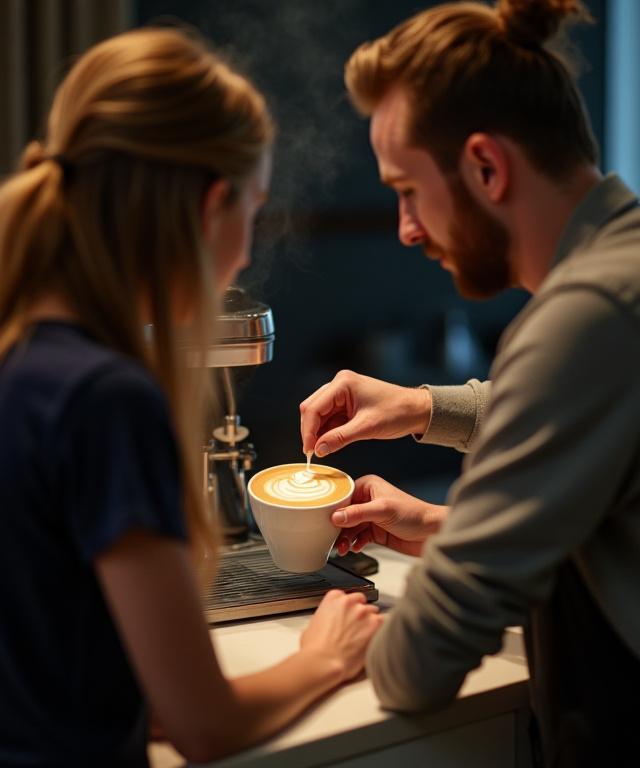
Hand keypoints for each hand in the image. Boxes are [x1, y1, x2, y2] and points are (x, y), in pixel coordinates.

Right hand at [300, 369, 431, 456]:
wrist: (416, 410)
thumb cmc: (397, 412)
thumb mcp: (367, 427)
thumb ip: (339, 438)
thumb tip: (318, 450)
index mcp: (343, 383)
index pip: (314, 407)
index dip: (308, 430)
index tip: (308, 450)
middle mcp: (339, 385)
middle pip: (312, 408)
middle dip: (310, 431)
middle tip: (312, 452)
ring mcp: (342, 393)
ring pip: (319, 414)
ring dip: (318, 432)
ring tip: (320, 451)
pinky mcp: (346, 403)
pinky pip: (330, 418)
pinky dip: (327, 431)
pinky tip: (328, 444)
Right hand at [300, 589, 382, 682]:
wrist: (323, 661)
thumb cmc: (315, 648)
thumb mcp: (312, 626)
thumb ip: (326, 618)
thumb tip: (329, 624)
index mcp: (333, 598)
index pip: (346, 596)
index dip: (347, 607)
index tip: (347, 615)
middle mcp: (349, 601)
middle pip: (361, 601)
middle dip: (360, 612)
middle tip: (357, 626)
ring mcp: (363, 612)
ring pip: (373, 611)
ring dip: (370, 621)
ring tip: (365, 635)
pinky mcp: (374, 624)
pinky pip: (384, 621)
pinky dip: (381, 629)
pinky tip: (375, 638)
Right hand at [332, 475, 447, 557]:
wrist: (432, 533)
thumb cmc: (415, 514)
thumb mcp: (383, 510)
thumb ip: (358, 514)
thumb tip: (336, 516)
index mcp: (369, 486)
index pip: (344, 495)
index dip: (333, 507)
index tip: (323, 518)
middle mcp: (368, 500)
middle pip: (344, 513)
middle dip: (338, 527)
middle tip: (332, 538)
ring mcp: (372, 517)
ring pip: (350, 527)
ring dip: (345, 538)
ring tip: (343, 548)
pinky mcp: (376, 532)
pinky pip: (359, 537)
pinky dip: (355, 543)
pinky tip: (355, 547)